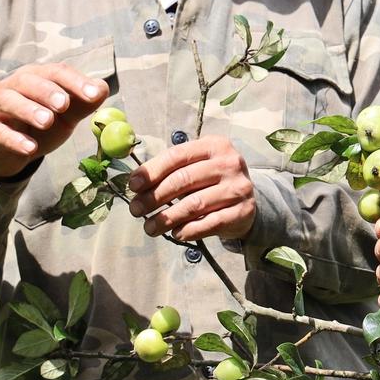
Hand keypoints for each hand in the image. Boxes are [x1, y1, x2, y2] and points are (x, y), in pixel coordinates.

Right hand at [0, 63, 109, 180]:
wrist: (13, 151)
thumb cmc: (42, 125)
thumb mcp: (66, 114)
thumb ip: (84, 102)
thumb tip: (102, 89)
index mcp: (37, 76)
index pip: (56, 72)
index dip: (75, 81)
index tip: (93, 95)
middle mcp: (15, 85)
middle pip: (29, 81)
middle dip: (47, 91)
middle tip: (63, 104)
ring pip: (9, 101)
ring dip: (28, 109)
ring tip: (46, 121)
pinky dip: (14, 139)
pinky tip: (30, 148)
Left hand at [126, 136, 255, 241]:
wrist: (245, 202)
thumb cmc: (211, 181)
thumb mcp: (196, 166)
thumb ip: (171, 170)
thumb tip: (137, 183)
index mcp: (214, 145)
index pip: (176, 156)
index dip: (152, 172)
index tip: (133, 186)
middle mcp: (229, 163)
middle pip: (183, 180)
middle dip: (154, 197)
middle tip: (136, 210)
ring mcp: (238, 188)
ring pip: (195, 204)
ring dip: (167, 218)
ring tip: (150, 227)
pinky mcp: (243, 212)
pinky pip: (210, 223)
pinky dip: (189, 230)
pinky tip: (176, 234)